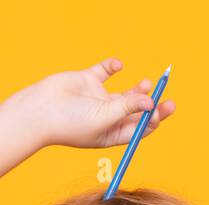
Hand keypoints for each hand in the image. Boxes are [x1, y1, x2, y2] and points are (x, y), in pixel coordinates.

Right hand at [12, 57, 176, 150]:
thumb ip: (128, 108)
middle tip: (168, 99)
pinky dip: (114, 66)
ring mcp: (98, 99)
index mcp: (111, 134)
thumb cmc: (70, 123)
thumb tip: (152, 103)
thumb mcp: (104, 118)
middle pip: (137, 112)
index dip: (153, 121)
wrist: (40, 110)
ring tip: (146, 83)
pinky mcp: (88, 81)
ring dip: (138, 89)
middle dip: (153, 106)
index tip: (160, 111)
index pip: (139, 130)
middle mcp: (107, 118)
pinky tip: (117, 66)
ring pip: (125, 93)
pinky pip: (105, 71)